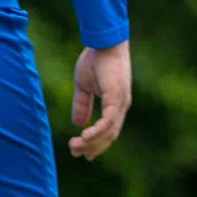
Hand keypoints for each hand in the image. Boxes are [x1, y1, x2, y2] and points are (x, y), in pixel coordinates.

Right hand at [69, 41, 131, 158]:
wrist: (102, 42)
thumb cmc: (95, 61)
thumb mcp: (83, 87)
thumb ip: (82, 105)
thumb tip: (78, 124)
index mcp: (116, 105)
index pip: (109, 130)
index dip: (97, 143)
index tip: (83, 154)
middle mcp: (121, 106)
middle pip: (110, 135)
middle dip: (93, 147)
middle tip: (76, 154)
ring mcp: (121, 103)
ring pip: (109, 131)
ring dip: (91, 142)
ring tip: (74, 147)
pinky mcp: (117, 97)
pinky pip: (108, 121)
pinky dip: (97, 131)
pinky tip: (84, 137)